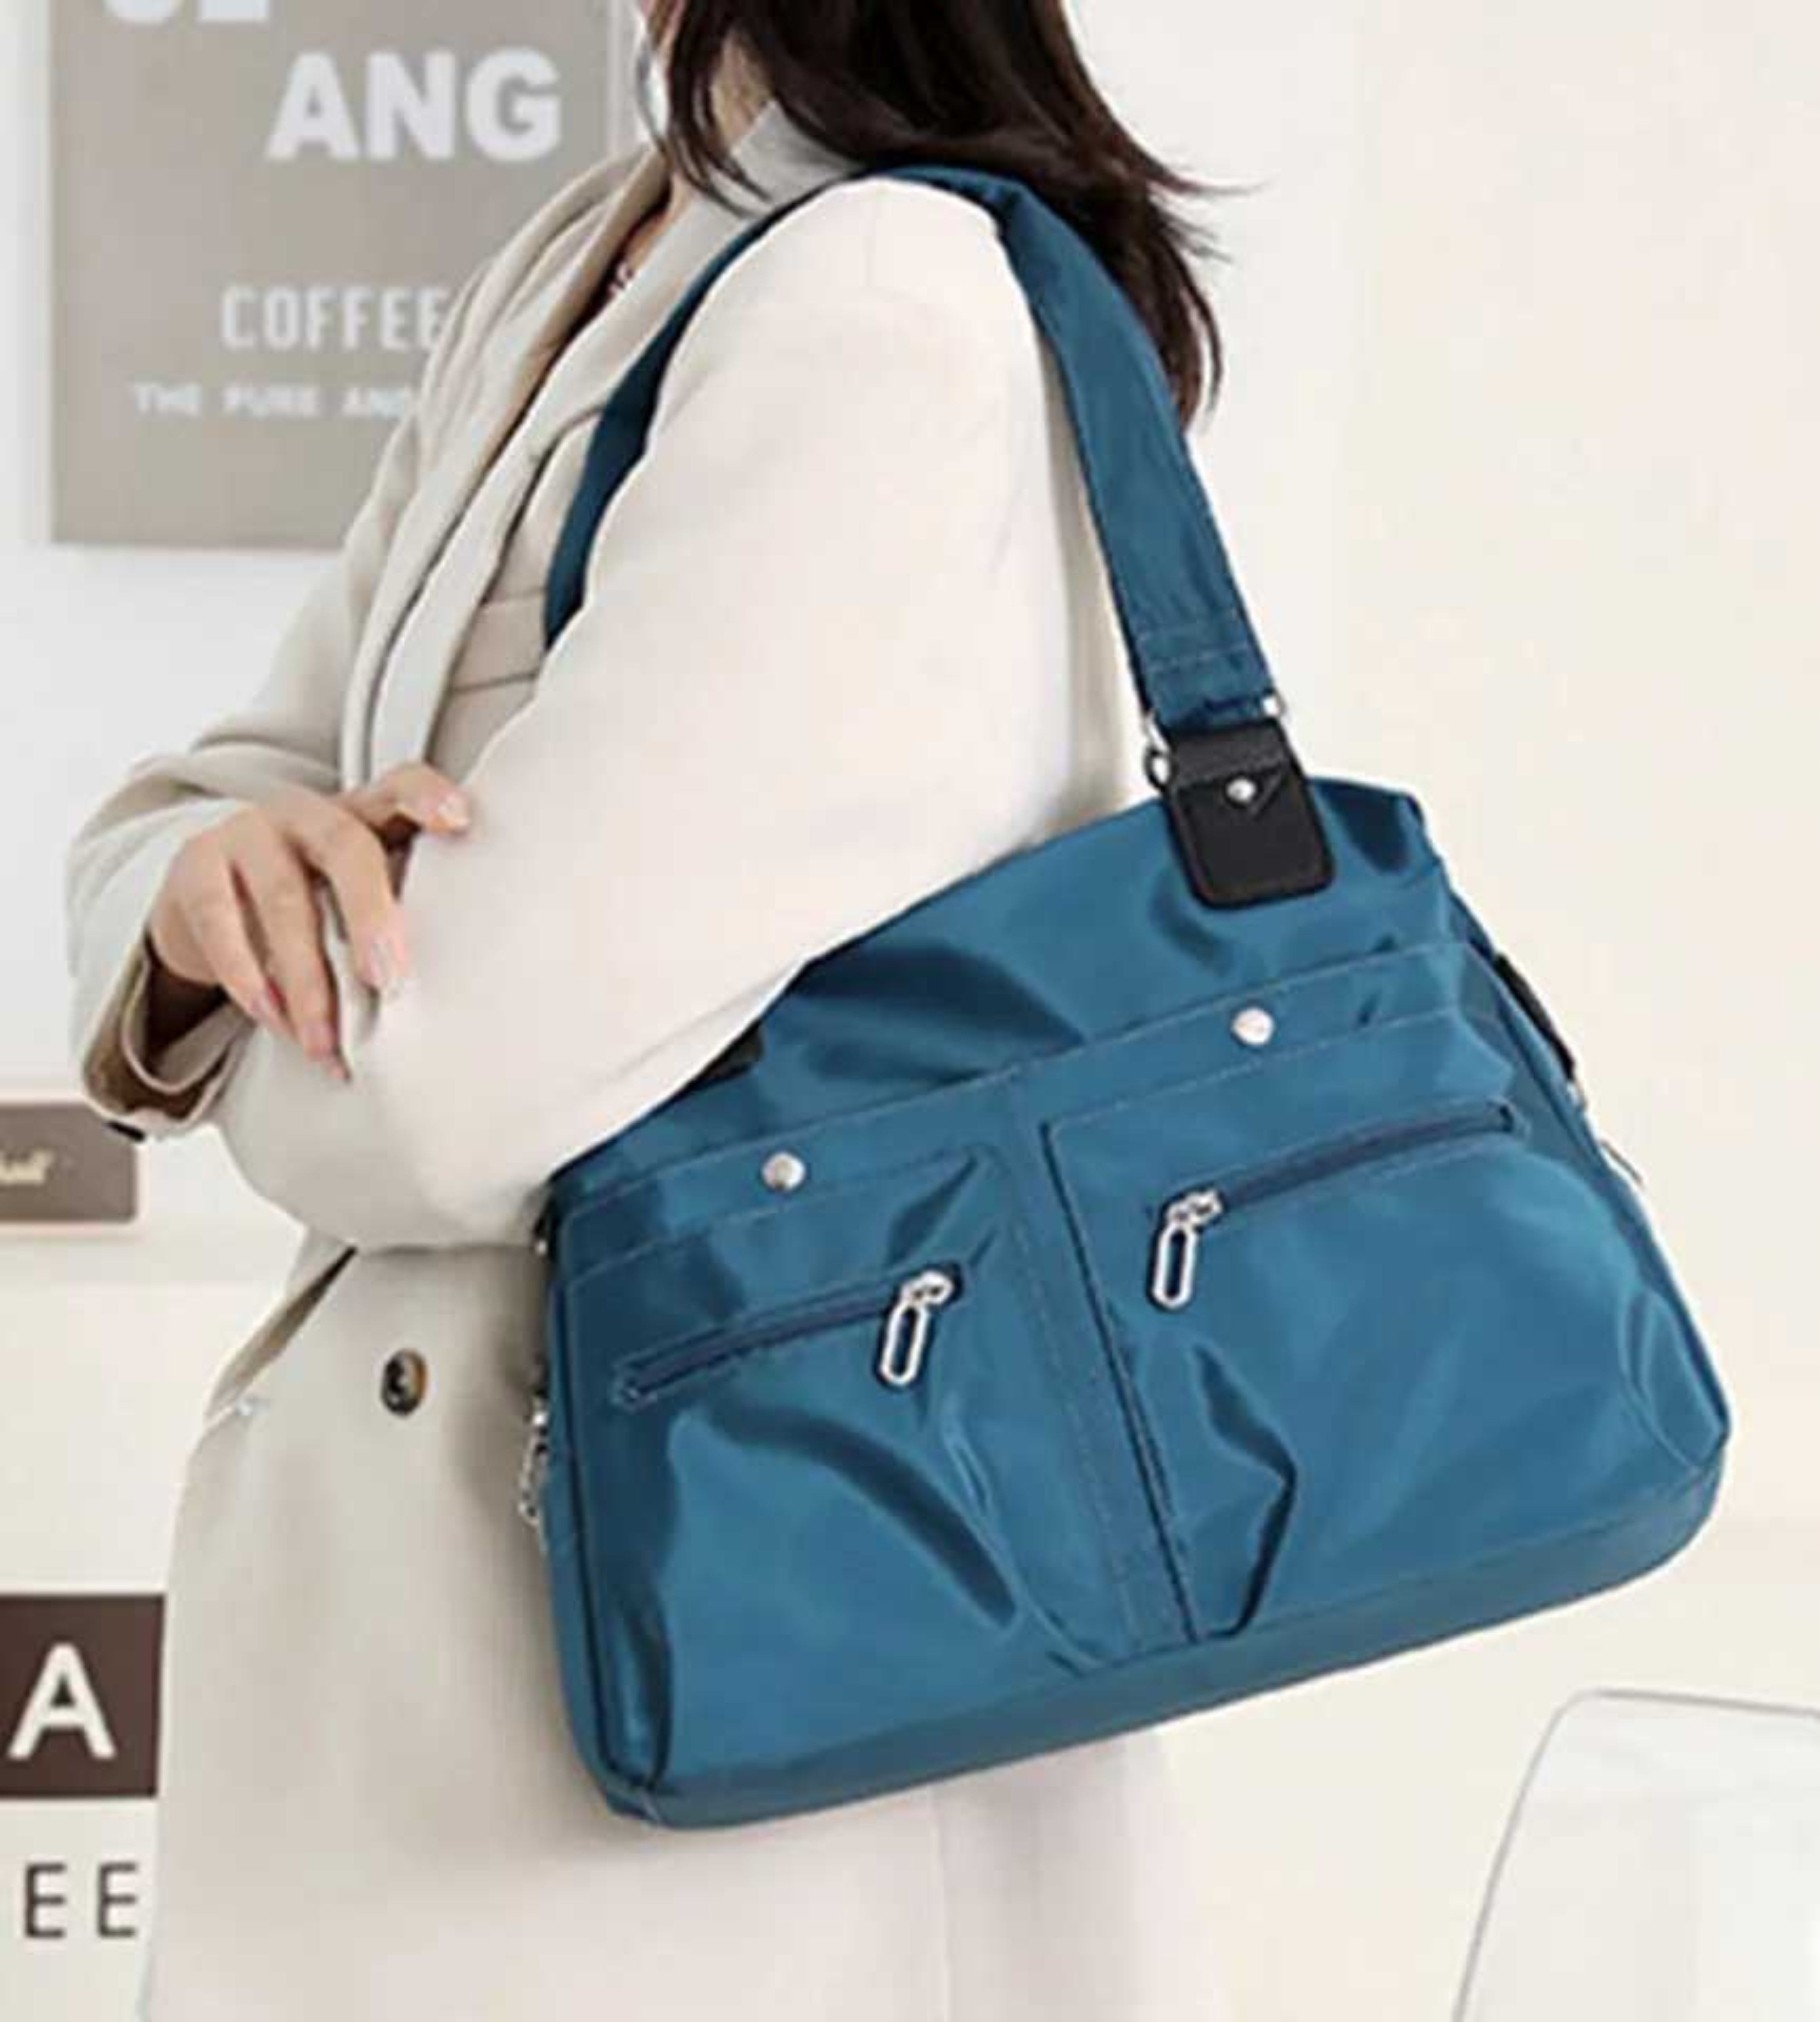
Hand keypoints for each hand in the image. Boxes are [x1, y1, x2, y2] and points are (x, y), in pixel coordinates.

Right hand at [146, 764, 471, 1075]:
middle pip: (346, 846)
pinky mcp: (195, 869)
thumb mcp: (351, 902)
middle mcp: (306, 814)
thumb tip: (443, 1007)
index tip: (460, 820)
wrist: (204, 908)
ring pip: (285, 900)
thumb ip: (392, 923)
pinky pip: (221, 922)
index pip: (398, 786)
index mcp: (360, 815)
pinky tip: (272, 1018)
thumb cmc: (308, 906)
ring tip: (326, 1040)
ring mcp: (247, 834)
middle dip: (371, 914)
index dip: (427, 796)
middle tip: (390, 979)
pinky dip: (248, 977)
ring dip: (309, 981)